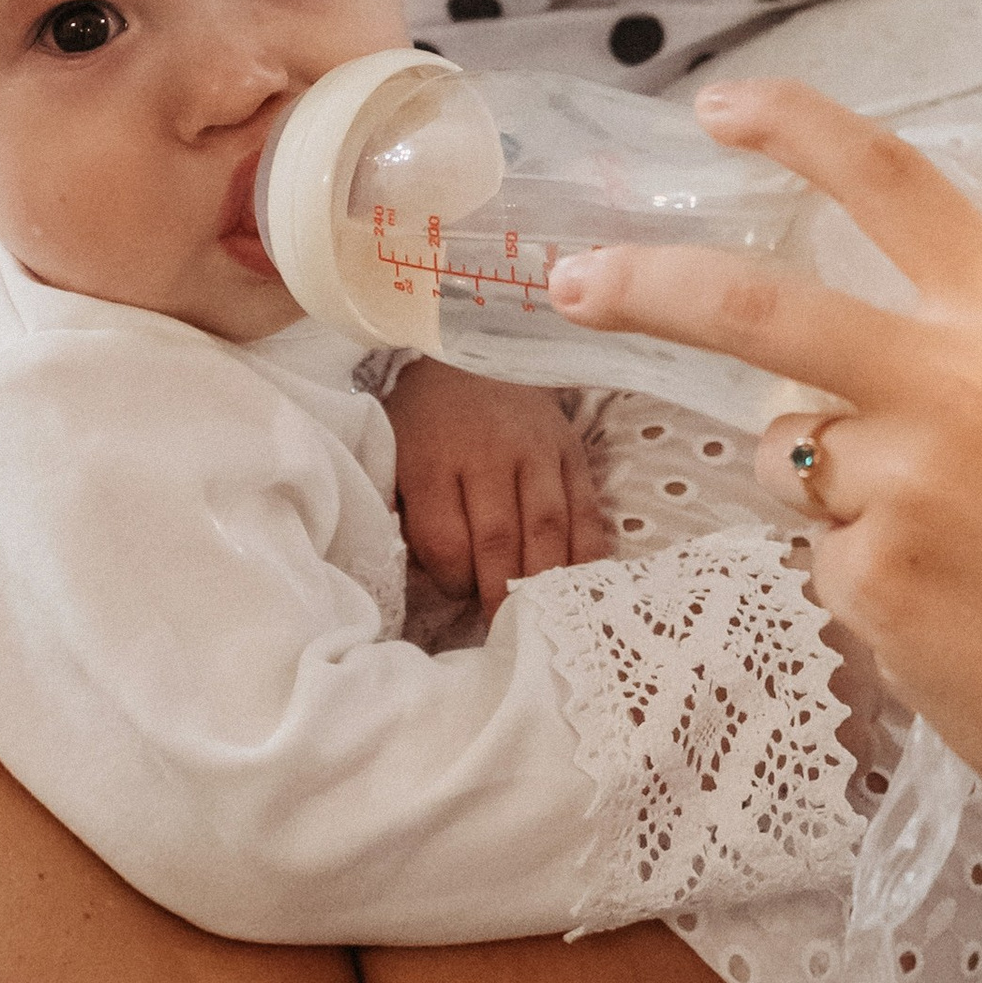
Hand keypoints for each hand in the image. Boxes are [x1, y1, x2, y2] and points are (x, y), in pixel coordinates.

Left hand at [385, 361, 611, 617]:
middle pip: (499, 540)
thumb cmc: (425, 420)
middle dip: (500, 594)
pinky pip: (586, 511)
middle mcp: (485, 452)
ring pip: (547, 528)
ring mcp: (535, 450)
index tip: (455, 597)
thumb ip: (405, 513)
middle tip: (502, 630)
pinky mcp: (571, 450)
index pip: (445, 540)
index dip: (452, 581)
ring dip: (544, 582)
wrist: (473, 353)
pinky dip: (587, 554)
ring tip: (540, 616)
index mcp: (431, 458)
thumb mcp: (394, 455)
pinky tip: (582, 586)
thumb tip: (423, 579)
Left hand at [547, 78, 981, 900]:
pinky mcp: (876, 574)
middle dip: (648, 284)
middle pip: (759, 308)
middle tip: (576, 279)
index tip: (720, 103)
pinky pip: (820, 555)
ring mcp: (911, 480)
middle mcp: (961, 381)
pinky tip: (950, 615)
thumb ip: (971, 358)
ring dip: (831, 493)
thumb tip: (831, 357)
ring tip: (951, 553)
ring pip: (788, 453)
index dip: (801, 130)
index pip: (898, 187)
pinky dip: (865, 581)